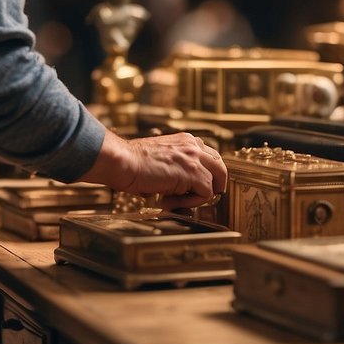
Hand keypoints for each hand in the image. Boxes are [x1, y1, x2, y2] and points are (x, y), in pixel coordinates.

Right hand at [81, 131, 227, 208]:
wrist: (122, 161)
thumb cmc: (131, 163)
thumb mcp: (158, 160)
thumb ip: (172, 170)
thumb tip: (171, 193)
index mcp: (185, 140)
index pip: (209, 157)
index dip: (205, 175)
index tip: (191, 189)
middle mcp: (193, 146)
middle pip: (220, 167)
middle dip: (212, 186)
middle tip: (197, 198)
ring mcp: (194, 159)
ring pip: (216, 182)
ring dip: (196, 197)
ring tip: (173, 200)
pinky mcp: (193, 173)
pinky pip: (206, 194)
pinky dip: (190, 203)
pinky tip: (167, 200)